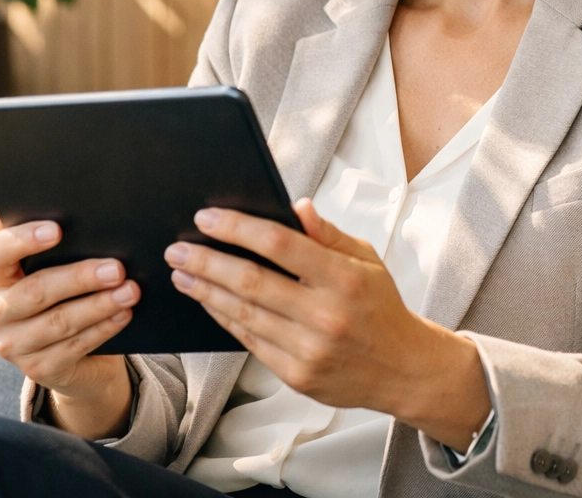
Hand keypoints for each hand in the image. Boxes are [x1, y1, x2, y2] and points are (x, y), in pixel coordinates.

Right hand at [0, 215, 139, 438]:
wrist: (72, 354)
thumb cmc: (65, 293)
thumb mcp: (56, 266)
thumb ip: (53, 242)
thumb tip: (62, 201)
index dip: (23, 240)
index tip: (57, 229)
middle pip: (37, 290)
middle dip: (80, 277)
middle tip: (116, 267)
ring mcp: (13, 345)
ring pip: (59, 322)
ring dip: (99, 305)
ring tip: (130, 291)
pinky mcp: (36, 370)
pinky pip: (73, 347)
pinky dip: (103, 329)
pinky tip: (124, 315)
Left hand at [164, 198, 491, 449]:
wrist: (403, 369)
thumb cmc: (379, 305)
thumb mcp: (364, 258)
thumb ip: (327, 233)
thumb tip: (296, 205)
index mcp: (343, 277)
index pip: (280, 244)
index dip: (239, 228)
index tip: (207, 217)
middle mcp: (325, 314)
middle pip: (251, 281)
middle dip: (207, 261)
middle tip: (178, 248)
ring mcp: (309, 349)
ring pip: (243, 314)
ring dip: (205, 291)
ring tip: (181, 273)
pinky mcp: (297, 375)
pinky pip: (249, 340)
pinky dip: (224, 317)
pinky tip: (207, 300)